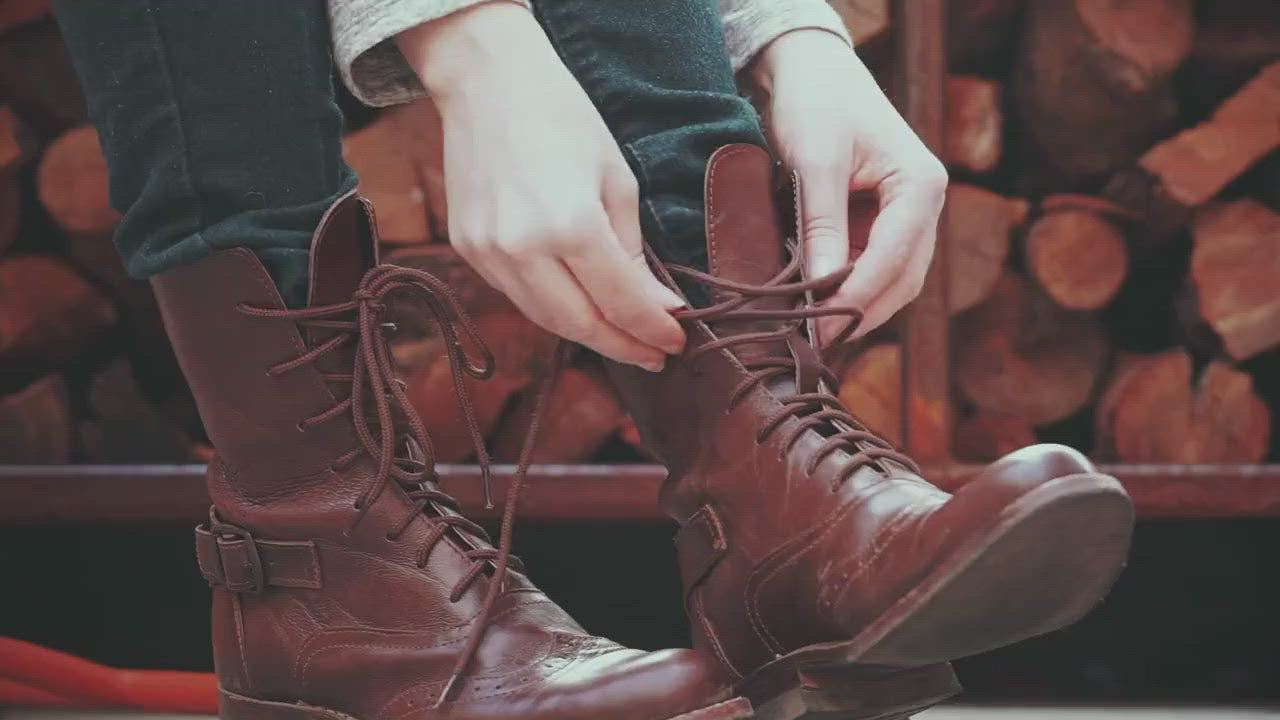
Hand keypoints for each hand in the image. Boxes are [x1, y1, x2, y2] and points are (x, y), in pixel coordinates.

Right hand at [396, 2, 684, 370]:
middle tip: (655, 355)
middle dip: (623, 346)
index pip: (621, 302)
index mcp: (570, 225)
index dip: (653, 330)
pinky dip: (553, 308)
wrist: (487, 81)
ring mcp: (488, 253)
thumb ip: (635, 252)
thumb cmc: (563, 117)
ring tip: (623, 339)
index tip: (677, 342)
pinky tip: (580, 306)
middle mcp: (522, 248)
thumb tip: (659, 307)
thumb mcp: (616, 179)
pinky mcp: (468, 250)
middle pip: (580, 325)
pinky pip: (518, 296)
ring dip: (589, 334)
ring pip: (545, 319)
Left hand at [752, 29, 947, 343]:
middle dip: (860, 314)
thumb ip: (823, 224)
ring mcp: (907, 218)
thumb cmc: (817, 102)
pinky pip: (873, 271)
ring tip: (811, 334)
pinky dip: (848, 292)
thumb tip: (823, 287)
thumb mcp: (816, 160)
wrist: (812, 72)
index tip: (820, 330)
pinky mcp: (884, 225)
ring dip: (856, 309)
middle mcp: (924, 206)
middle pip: (902, 280)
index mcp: (921, 185)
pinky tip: (815, 308)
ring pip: (892, 283)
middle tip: (813, 344)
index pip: (894, 258)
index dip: (857, 298)